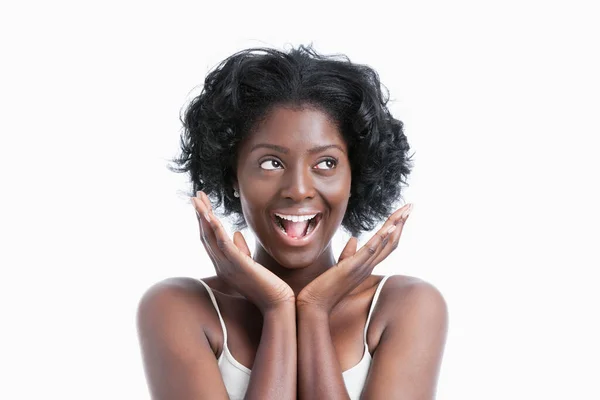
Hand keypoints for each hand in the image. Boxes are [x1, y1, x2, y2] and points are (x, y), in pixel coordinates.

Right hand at [191, 191, 294, 312]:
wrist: (276, 304)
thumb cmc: (265, 287)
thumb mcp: (250, 265)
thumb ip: (241, 250)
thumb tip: (236, 233)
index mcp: (224, 264)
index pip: (210, 238)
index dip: (204, 220)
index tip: (201, 204)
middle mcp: (221, 264)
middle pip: (206, 235)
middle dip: (200, 214)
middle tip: (195, 196)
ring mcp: (228, 265)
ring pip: (211, 237)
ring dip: (203, 217)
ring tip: (197, 200)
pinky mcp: (239, 266)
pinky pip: (224, 245)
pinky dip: (216, 230)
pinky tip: (211, 216)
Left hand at [296, 203, 412, 312]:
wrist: (314, 304)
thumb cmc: (325, 287)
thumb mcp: (340, 267)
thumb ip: (348, 253)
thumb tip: (354, 238)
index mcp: (366, 265)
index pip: (386, 244)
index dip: (396, 228)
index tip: (403, 213)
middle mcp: (368, 266)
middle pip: (391, 242)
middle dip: (402, 222)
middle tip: (411, 206)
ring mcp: (361, 267)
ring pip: (385, 244)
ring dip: (396, 226)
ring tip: (405, 212)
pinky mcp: (351, 268)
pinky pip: (369, 251)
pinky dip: (381, 239)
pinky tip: (390, 227)